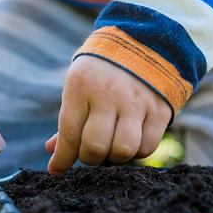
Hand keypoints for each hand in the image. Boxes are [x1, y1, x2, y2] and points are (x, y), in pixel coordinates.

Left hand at [46, 56, 170, 174]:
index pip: (69, 134)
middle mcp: (109, 94)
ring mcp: (137, 102)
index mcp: (81, 86)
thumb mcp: (78, 85)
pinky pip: (147, 147)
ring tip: (112, 146)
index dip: (62, 158)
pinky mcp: (159, 109)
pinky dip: (137, 151)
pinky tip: (131, 140)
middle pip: (96, 147)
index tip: (58, 170)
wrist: (144, 42)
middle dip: (90, 158)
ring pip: (123, 151)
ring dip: (115, 157)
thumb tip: (53, 151)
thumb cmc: (101, 71)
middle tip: (91, 152)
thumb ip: (69, 119)